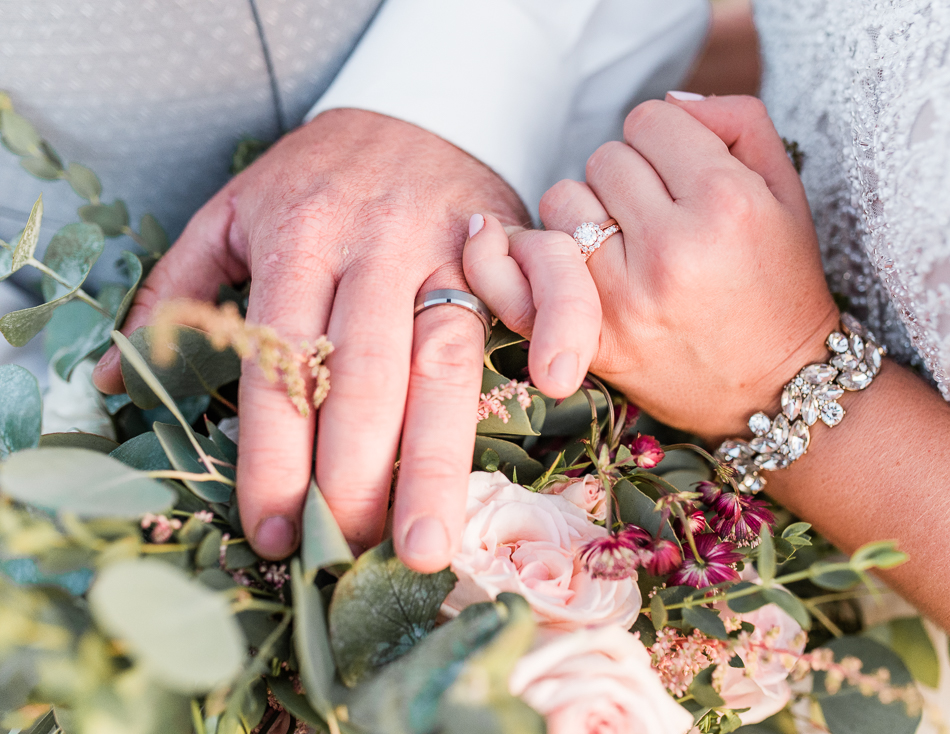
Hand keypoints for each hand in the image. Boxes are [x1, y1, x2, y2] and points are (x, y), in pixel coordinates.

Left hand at [93, 109, 526, 571]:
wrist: (412, 105)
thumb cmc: (319, 175)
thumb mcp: (233, 211)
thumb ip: (178, 288)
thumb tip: (120, 381)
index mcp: (297, 239)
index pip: (280, 364)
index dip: (275, 455)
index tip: (274, 530)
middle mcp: (372, 246)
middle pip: (364, 376)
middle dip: (355, 478)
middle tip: (351, 558)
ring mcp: (448, 243)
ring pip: (443, 356)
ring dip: (435, 455)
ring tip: (426, 542)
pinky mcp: (508, 236)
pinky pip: (547, 277)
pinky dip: (559, 325)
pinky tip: (556, 385)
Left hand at [467, 95, 836, 442]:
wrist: (777, 390)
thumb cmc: (782, 286)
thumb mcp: (788, 193)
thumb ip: (737, 122)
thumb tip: (669, 102)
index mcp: (725, 203)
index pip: (649, 120)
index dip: (665, 140)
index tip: (682, 174)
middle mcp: (671, 250)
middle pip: (603, 158)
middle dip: (630, 179)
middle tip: (661, 217)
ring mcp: (626, 298)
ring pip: (563, 202)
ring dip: (588, 214)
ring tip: (628, 245)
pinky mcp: (596, 339)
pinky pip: (515, 279)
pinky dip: (501, 256)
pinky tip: (496, 237)